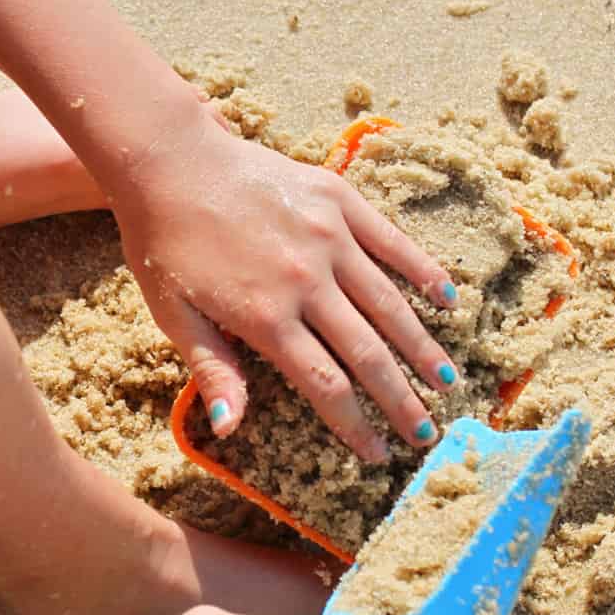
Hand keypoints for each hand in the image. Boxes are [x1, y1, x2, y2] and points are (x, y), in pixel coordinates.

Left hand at [113, 115, 456, 461]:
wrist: (169, 159)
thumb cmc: (165, 242)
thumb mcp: (174, 314)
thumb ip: (212, 369)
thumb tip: (231, 428)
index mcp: (266, 315)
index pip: (326, 384)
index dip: (355, 425)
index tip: (377, 455)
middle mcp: (306, 280)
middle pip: (367, 352)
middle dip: (401, 399)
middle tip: (427, 434)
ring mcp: (329, 237)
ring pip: (388, 303)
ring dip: (422, 347)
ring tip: (447, 383)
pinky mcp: (338, 200)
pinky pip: (391, 243)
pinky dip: (423, 272)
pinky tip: (449, 300)